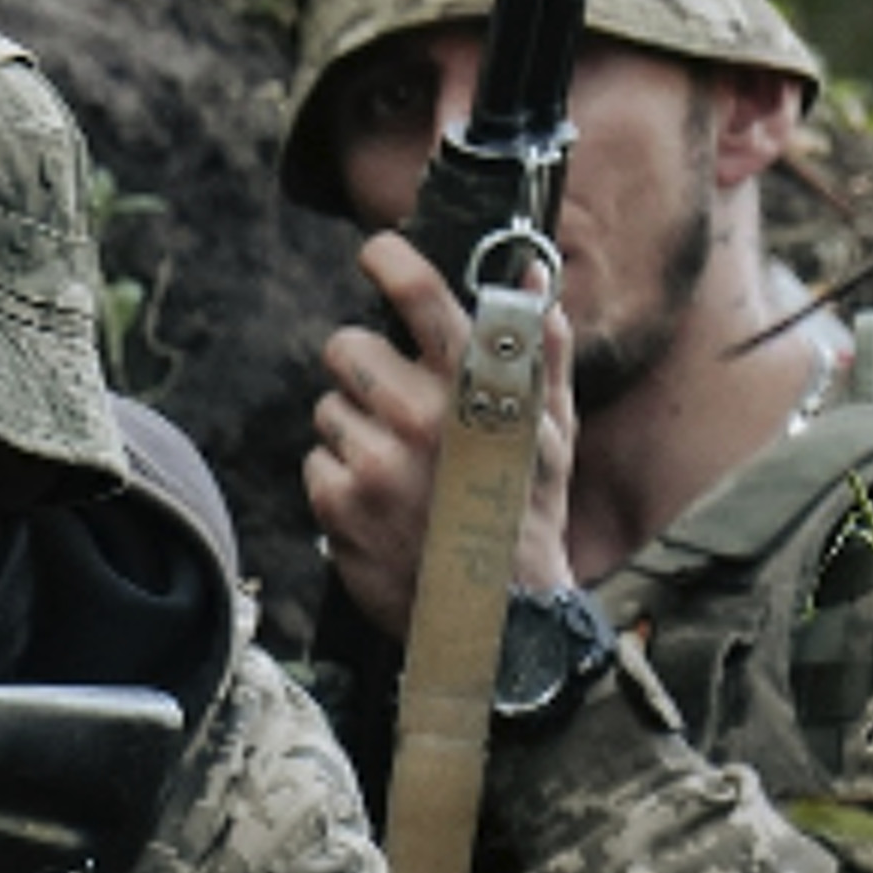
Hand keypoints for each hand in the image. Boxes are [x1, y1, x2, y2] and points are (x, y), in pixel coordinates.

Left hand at [306, 231, 574, 635]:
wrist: (501, 618)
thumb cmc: (528, 513)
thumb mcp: (554, 430)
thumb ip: (542, 346)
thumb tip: (528, 273)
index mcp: (476, 386)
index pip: (419, 294)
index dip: (389, 259)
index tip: (376, 254)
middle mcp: (421, 416)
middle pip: (345, 347)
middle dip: (361, 368)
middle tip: (390, 402)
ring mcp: (375, 462)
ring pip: (328, 408)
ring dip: (354, 431)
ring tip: (398, 471)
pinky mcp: (338, 504)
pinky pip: (318, 462)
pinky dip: (341, 481)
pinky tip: (381, 507)